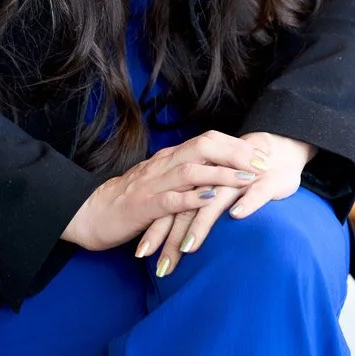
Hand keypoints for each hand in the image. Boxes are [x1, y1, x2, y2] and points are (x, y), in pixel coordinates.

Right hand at [61, 129, 269, 251]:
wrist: (92, 214)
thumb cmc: (130, 202)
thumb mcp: (162, 184)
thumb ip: (186, 178)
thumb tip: (218, 176)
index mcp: (169, 158)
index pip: (207, 141)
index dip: (236, 145)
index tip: (262, 154)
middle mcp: (163, 165)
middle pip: (203, 147)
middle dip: (236, 153)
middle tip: (262, 163)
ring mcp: (153, 184)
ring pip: (191, 170)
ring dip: (221, 173)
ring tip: (246, 179)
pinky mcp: (143, 207)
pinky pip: (170, 200)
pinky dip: (192, 198)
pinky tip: (210, 200)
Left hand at [135, 131, 318, 277]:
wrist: (278, 151)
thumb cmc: (243, 176)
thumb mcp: (216, 192)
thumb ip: (196, 208)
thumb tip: (175, 235)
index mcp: (199, 181)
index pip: (171, 207)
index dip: (156, 229)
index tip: (141, 254)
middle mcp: (214, 179)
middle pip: (186, 208)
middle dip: (171, 237)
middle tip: (161, 267)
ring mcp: (239, 179)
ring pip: (216, 201)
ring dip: (200, 224)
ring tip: (187, 248)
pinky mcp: (265, 179)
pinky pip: (255, 190)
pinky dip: (246, 201)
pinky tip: (236, 215)